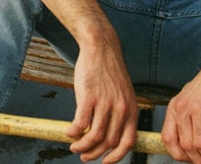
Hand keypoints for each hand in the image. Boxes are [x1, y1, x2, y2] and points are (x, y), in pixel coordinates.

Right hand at [65, 47, 138, 163]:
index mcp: (131, 110)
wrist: (101, 48)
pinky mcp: (89, 97)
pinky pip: (80, 123)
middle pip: (108, 142)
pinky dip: (73, 132)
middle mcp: (121, 110)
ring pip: (94, 137)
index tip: (105, 162)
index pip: (127, 143)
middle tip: (84, 156)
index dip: (116, 157)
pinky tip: (68, 133)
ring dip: (82, 147)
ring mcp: (105, 104)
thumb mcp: (123, 93)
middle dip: (95, 154)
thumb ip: (120, 112)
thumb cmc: (109, 71)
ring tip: (74, 147)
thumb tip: (109, 132)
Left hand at [161, 63, 200, 162]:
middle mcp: (183, 109)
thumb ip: (185, 119)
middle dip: (199, 161)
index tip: (190, 159)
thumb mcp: (188, 100)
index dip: (179, 155)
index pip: (168, 139)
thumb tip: (188, 146)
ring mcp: (200, 109)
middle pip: (187, 146)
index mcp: (174, 107)